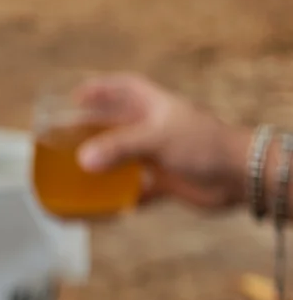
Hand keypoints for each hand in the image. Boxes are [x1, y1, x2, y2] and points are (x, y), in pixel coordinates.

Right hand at [72, 73, 249, 209]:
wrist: (239, 176)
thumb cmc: (205, 144)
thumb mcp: (158, 138)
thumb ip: (120, 147)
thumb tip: (83, 161)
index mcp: (153, 106)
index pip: (122, 88)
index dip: (99, 89)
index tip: (75, 97)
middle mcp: (152, 129)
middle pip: (113, 127)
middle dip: (89, 134)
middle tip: (61, 143)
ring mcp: (157, 157)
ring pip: (120, 161)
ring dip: (100, 171)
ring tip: (73, 179)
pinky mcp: (163, 182)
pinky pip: (132, 192)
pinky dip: (116, 202)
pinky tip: (99, 211)